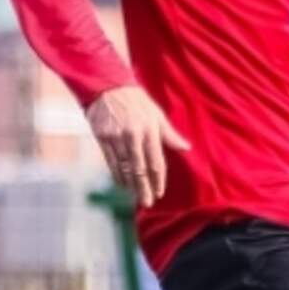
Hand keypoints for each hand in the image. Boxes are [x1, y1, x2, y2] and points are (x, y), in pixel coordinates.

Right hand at [86, 85, 190, 208]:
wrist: (107, 87)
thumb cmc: (137, 101)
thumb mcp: (157, 114)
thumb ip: (170, 134)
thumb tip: (186, 148)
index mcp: (149, 131)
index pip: (155, 161)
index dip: (158, 179)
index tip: (160, 192)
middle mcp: (132, 136)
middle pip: (140, 168)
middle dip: (144, 187)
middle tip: (148, 202)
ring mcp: (115, 137)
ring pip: (124, 167)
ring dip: (130, 184)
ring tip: (136, 196)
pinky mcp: (102, 137)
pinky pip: (110, 161)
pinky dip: (117, 174)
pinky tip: (122, 183)